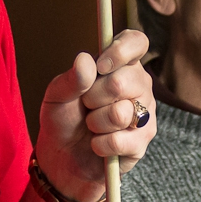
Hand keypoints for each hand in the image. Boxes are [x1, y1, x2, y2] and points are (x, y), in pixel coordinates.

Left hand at [35, 28, 156, 201]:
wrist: (63, 159)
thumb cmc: (63, 121)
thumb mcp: (56, 96)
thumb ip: (71, 79)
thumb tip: (86, 59)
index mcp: (120, 66)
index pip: (136, 42)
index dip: (121, 50)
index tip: (101, 65)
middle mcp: (138, 86)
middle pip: (124, 81)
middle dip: (94, 97)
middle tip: (86, 105)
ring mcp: (144, 114)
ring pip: (121, 113)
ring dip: (95, 123)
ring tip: (91, 126)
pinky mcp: (142, 142)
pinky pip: (120, 140)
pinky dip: (100, 145)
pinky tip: (97, 145)